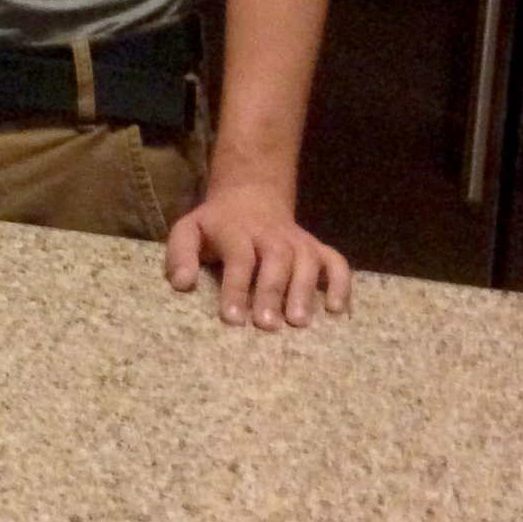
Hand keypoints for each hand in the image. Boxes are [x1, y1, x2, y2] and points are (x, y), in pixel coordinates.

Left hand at [164, 187, 348, 329]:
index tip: (232, 319)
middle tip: (268, 325)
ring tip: (299, 322)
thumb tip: (182, 283)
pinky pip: (337, 263)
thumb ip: (180, 255)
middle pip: (276, 260)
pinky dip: (341, 284)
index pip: (239, 258)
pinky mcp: (318, 249)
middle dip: (272, 292)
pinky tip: (337, 310)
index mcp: (237, 231)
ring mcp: (298, 242)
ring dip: (305, 291)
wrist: (251, 196)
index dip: (236, 288)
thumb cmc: (216, 226)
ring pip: (307, 262)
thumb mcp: (189, 230)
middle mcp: (271, 236)